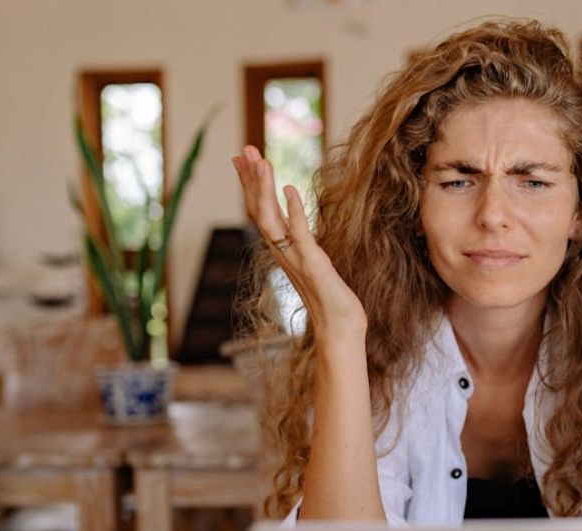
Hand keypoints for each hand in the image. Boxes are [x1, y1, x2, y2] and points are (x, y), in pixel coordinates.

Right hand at [232, 145, 366, 339]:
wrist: (339, 330)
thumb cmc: (331, 301)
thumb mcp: (314, 265)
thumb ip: (303, 245)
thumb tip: (296, 226)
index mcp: (283, 250)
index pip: (261, 211)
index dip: (251, 184)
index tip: (242, 160)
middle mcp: (283, 253)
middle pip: (259, 209)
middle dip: (251, 178)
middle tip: (243, 149)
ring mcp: (296, 258)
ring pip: (270, 218)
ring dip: (263, 189)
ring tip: (259, 160)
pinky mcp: (313, 264)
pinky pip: (299, 233)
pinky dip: (294, 210)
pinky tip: (289, 188)